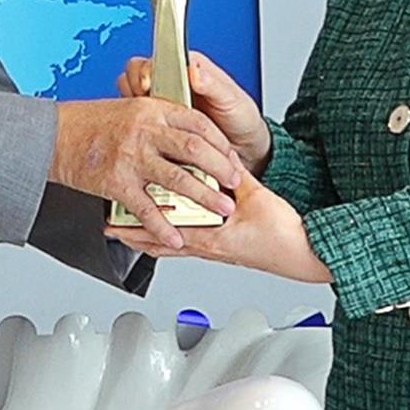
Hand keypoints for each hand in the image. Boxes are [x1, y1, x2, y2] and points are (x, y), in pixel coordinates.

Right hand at [51, 97, 245, 249]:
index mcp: (152, 110)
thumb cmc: (89, 123)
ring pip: (179, 179)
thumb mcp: (130, 109)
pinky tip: (176, 237)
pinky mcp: (118, 182)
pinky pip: (147, 208)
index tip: (230, 157)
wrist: (52, 136)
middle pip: (196, 150)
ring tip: (220, 209)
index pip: (198, 123)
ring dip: (204, 197)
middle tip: (234, 184)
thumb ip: (159, 120)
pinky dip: (164, 226)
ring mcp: (132, 157)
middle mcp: (145, 131)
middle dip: (222, 169)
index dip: (220, 143)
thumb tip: (190, 137)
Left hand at [107, 175, 330, 283]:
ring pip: (169, 248)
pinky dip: (167, 243)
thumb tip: (215, 155)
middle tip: (109, 226)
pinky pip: (184, 249)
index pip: (166, 227)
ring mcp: (211, 252)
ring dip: (146, 240)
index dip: (139, 219)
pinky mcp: (219, 251)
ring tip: (125, 233)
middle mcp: (206, 247)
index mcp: (211, 235)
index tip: (118, 210)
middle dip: (132, 233)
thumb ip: (232, 174)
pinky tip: (163, 237)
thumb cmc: (282, 234)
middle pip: (159, 242)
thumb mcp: (255, 195)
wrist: (301, 254)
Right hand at [117, 51, 271, 173]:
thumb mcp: (232, 101)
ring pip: (134, 97)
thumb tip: (194, 71)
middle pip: (139, 75)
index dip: (147, 70)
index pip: (158, 59)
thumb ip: (214, 85)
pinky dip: (137, 127)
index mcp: (190, 69)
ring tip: (141, 122)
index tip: (146, 84)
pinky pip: (140, 121)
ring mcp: (164, 105)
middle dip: (134, 88)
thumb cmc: (240, 119)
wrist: (245, 148)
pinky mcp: (160, 126)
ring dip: (132, 107)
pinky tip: (144, 137)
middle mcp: (173, 84)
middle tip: (140, 103)